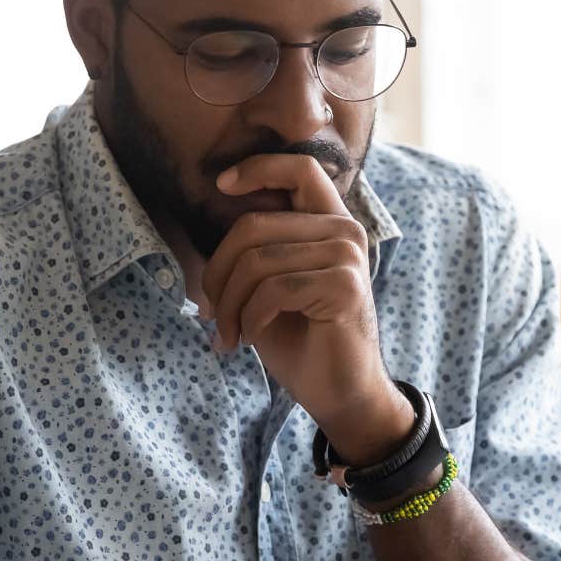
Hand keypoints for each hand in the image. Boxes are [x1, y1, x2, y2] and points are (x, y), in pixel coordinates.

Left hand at [202, 155, 409, 459]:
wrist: (339, 392)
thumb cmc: (300, 338)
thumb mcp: (269, 284)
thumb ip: (256, 247)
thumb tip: (215, 214)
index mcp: (329, 223)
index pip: (301, 167)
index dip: (258, 168)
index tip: (222, 186)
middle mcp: (345, 230)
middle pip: (253, 226)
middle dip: (217, 273)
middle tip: (211, 312)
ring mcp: (349, 256)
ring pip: (257, 261)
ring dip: (229, 304)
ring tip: (228, 333)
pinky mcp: (345, 287)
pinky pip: (273, 289)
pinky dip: (250, 318)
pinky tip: (250, 337)